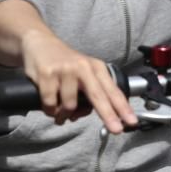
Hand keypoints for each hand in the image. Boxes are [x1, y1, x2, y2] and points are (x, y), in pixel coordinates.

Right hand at [20, 30, 137, 133]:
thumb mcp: (83, 71)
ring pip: (69, 106)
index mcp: (95, 67)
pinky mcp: (47, 74)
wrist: (39, 42)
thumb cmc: (63, 62)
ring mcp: (65, 70)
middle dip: (109, 115)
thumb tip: (83, 115)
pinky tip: (49, 104)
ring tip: (59, 112)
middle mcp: (82, 67)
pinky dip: (49, 110)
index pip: (112, 90)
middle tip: (117, 129)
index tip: (131, 121)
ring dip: (63, 115)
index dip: (122, 107)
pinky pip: (50, 104)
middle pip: (98, 96)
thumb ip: (88, 92)